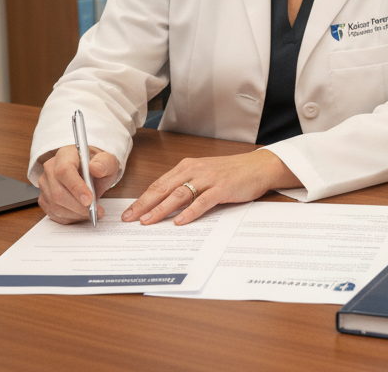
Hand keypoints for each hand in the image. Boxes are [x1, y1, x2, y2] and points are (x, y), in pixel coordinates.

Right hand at [38, 144, 119, 224]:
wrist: (91, 171)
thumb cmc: (98, 166)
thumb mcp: (108, 161)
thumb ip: (105, 162)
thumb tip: (96, 168)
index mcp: (65, 155)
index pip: (64, 171)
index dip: (76, 187)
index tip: (89, 200)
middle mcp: (50, 168)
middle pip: (58, 193)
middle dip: (79, 207)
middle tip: (96, 211)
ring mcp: (45, 184)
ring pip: (55, 206)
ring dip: (76, 214)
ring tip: (92, 212)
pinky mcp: (44, 198)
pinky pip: (53, 214)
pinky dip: (70, 218)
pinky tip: (81, 214)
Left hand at [121, 149, 298, 225]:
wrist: (258, 166)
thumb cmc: (231, 172)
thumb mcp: (204, 174)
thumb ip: (186, 185)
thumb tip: (164, 205)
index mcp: (187, 166)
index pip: (159, 184)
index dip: (142, 199)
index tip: (129, 212)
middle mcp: (195, 170)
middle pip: (164, 189)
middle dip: (144, 205)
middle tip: (130, 219)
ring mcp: (208, 179)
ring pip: (179, 195)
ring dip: (162, 209)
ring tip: (149, 221)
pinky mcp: (222, 188)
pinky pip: (202, 201)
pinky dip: (190, 212)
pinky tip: (180, 221)